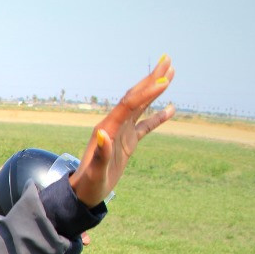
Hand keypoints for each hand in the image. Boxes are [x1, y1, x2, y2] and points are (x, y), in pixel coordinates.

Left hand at [69, 57, 175, 207]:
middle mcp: (114, 126)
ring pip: (141, 106)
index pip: (129, 105)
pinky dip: (158, 117)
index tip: (165, 81)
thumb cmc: (88, 184)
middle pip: (135, 97)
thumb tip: (104, 133)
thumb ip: (102, 153)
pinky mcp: (127, 142)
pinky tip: (171, 109)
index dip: (147, 92)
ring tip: (170, 73)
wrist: (83, 193)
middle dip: (151, 79)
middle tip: (167, 59)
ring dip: (155, 90)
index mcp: (107, 129)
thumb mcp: (95, 171)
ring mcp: (121, 133)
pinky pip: (145, 125)